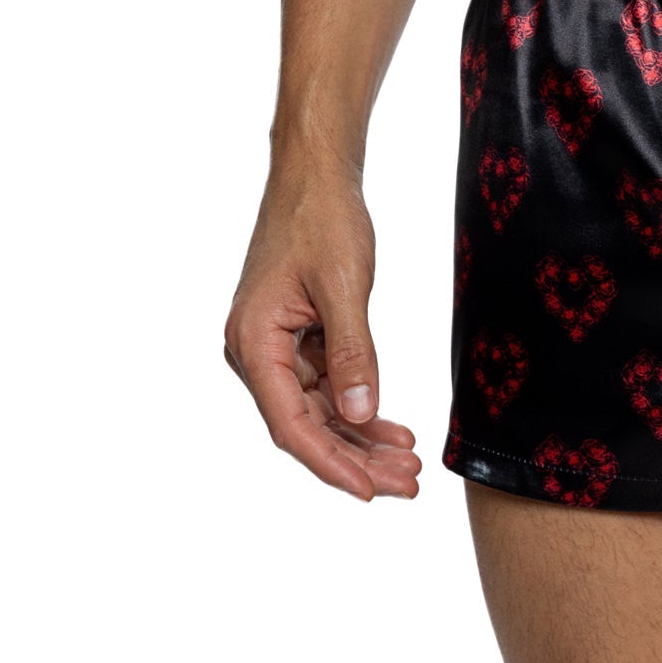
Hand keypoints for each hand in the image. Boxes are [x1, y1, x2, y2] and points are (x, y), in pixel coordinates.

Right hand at [224, 167, 421, 500]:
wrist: (315, 172)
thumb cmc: (321, 216)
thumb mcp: (343, 284)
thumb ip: (352, 352)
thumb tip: (358, 415)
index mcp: (253, 342)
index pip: (291, 424)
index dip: (331, 463)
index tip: (371, 491)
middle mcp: (256, 351)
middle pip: (306, 425)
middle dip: (356, 458)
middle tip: (407, 483)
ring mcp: (276, 346)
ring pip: (319, 410)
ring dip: (361, 438)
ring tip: (408, 463)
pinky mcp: (297, 336)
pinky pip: (327, 385)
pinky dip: (359, 406)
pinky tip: (392, 426)